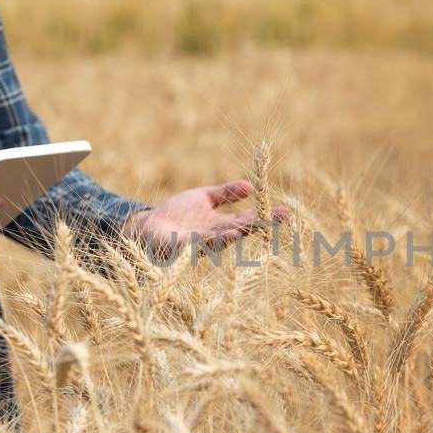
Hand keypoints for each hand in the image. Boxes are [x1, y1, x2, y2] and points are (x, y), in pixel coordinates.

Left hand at [123, 180, 287, 254]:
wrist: (147, 229)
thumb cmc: (177, 216)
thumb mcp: (203, 198)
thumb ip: (225, 193)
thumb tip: (250, 185)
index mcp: (221, 225)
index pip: (248, 220)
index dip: (266, 217)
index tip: (286, 212)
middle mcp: (213, 237)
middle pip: (239, 231)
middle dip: (258, 226)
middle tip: (278, 220)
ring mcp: (196, 244)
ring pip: (216, 242)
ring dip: (228, 238)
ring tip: (241, 231)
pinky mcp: (175, 247)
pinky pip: (189, 246)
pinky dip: (199, 243)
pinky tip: (207, 238)